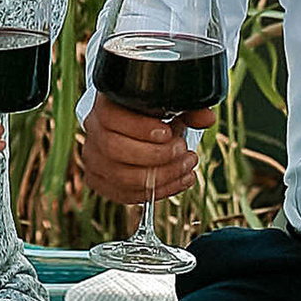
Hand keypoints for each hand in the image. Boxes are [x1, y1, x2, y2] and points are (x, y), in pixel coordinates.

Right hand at [77, 90, 215, 205]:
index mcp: (105, 106)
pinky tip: (179, 181)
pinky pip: (126, 195)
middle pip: (114, 150)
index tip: (168, 132)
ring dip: (161, 177)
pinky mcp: (100, 182)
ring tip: (187, 167)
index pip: (111, 118)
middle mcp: (94, 132)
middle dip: (156, 155)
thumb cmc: (152, 115)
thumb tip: (207, 118)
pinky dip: (157, 192)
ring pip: (121, 177)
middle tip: (184, 152)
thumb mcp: (170, 105)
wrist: (133, 128)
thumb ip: (189, 109)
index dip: (140, 128)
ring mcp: (94, 159)